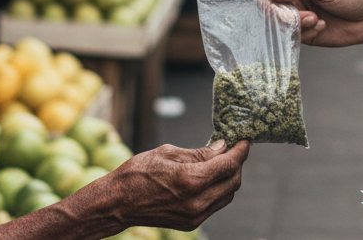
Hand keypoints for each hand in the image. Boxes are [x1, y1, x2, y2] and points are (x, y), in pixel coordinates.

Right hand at [102, 140, 249, 231]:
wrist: (117, 203)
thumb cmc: (137, 173)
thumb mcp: (168, 153)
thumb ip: (199, 153)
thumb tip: (221, 147)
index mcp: (192, 180)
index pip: (229, 164)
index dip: (240, 150)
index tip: (245, 140)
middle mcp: (197, 201)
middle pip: (233, 181)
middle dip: (237, 163)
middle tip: (234, 148)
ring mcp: (195, 216)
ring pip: (227, 195)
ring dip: (230, 177)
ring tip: (223, 161)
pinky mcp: (191, 223)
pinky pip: (215, 204)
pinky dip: (219, 190)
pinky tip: (211, 177)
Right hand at [261, 0, 362, 46]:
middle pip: (269, 2)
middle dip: (279, 10)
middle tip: (293, 14)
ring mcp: (297, 11)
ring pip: (278, 20)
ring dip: (294, 22)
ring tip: (314, 19)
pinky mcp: (303, 31)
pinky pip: (291, 34)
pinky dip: (304, 31)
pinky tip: (322, 25)